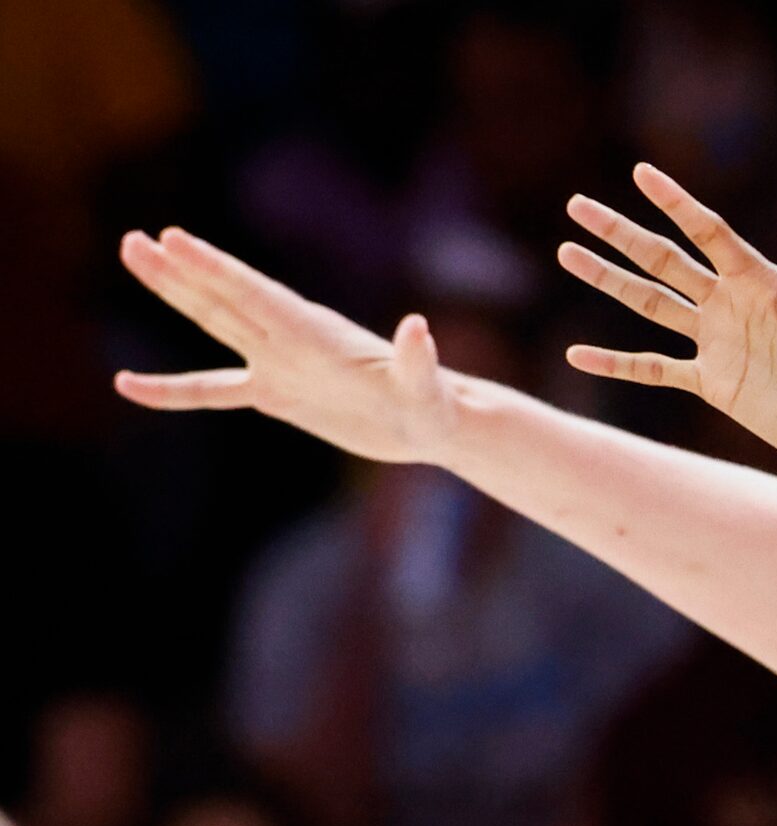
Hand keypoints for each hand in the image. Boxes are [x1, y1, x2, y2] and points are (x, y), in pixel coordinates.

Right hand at [113, 228, 462, 463]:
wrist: (433, 424)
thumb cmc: (435, 405)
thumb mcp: (426, 388)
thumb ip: (418, 360)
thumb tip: (418, 327)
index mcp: (317, 333)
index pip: (256, 295)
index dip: (215, 269)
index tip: (173, 239)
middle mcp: (291, 339)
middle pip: (224, 299)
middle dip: (180, 272)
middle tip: (134, 239)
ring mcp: (280, 364)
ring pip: (215, 324)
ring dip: (175, 294)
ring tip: (135, 258)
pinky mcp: (277, 395)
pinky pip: (213, 391)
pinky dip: (173, 390)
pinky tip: (130, 387)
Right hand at [560, 165, 776, 485]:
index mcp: (760, 281)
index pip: (707, 231)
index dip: (675, 202)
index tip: (641, 171)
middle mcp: (731, 304)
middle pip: (664, 260)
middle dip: (621, 234)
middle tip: (577, 205)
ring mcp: (718, 343)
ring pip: (650, 304)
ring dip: (609, 281)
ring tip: (568, 253)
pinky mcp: (713, 383)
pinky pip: (655, 369)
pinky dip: (616, 363)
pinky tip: (578, 354)